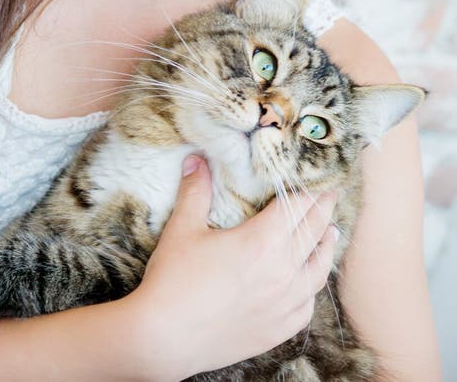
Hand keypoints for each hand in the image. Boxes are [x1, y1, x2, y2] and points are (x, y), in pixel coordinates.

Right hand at [130, 155, 336, 381]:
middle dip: (324, 212)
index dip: (308, 192)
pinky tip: (310, 283)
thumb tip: (196, 159)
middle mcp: (281, 271)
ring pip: (318, 271)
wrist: (166, 338)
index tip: (317, 183)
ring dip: (327, 248)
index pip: (296, 208)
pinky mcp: (277, 330)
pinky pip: (307, 307)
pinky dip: (312, 289)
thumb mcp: (183, 227)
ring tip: (331, 234)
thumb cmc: (173, 280)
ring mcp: (282, 304)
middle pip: (313, 233)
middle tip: (331, 197)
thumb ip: (196, 190)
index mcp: (261, 241)